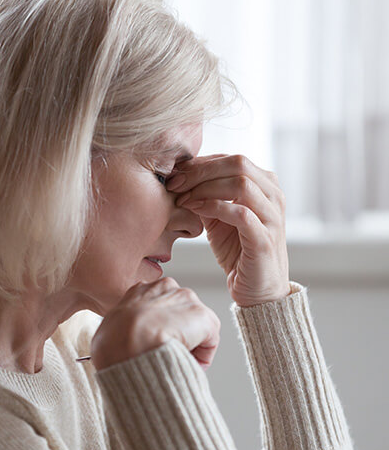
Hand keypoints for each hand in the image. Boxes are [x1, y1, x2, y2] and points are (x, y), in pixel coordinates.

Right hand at [90, 277, 219, 370]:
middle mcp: (166, 288)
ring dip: (189, 344)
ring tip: (175, 360)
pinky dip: (202, 356)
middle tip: (167, 354)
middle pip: (179, 314)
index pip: (157, 307)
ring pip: (195, 327)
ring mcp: (186, 300)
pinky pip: (209, 342)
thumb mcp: (109, 330)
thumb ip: (122, 331)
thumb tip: (122, 346)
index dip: (157, 329)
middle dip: (177, 334)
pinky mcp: (204, 317)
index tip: (155, 345)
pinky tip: (186, 362)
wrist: (128, 343)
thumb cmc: (112, 342)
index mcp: (140, 290)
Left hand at [166, 154, 289, 306]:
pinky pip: (240, 213)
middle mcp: (273, 196)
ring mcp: (272, 217)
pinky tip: (194, 210)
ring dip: (205, 188)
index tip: (175, 174)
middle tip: (175, 183)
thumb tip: (180, 178)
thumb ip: (206, 196)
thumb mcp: (217, 218)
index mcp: (265, 185)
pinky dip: (213, 207)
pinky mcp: (265, 239)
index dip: (201, 163)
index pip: (231, 159)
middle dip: (201, 171)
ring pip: (241, 183)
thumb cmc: (238, 251)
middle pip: (238, 163)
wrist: (257, 290)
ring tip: (182, 199)